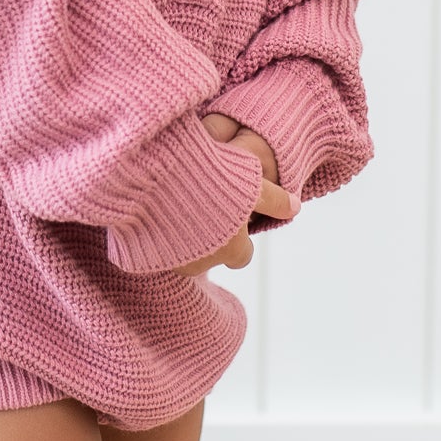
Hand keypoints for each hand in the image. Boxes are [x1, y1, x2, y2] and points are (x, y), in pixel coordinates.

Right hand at [170, 115, 295, 277]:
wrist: (156, 177)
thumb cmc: (208, 178)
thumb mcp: (250, 184)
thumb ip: (274, 199)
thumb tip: (295, 207)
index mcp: (232, 250)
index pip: (243, 256)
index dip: (239, 237)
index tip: (230, 216)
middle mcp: (203, 263)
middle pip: (212, 256)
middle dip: (209, 238)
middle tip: (203, 206)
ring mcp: (171, 262)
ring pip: (183, 254)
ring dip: (183, 236)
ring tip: (179, 203)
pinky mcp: (144, 255)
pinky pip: (156, 248)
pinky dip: (158, 234)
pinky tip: (157, 208)